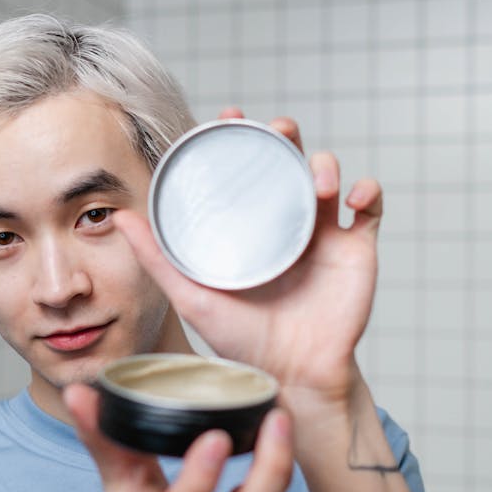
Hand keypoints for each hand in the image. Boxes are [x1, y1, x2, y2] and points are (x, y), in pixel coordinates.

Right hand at [64, 384, 293, 491]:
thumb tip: (77, 392)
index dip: (200, 478)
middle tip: (275, 420)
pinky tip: (283, 433)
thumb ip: (100, 436)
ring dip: (280, 469)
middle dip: (264, 474)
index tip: (215, 436)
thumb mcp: (114, 483)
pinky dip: (280, 473)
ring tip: (283, 420)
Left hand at [114, 113, 382, 405]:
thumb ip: (158, 258)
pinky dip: (367, 190)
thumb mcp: (193, 296)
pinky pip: (370, 207)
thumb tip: (121, 217)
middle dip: (284, 134)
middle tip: (276, 129)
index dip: (239, 135)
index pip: (243, 167)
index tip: (230, 114)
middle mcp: (284, 221)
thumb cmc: (242, 342)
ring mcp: (322, 232)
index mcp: (249, 225)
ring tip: (318, 181)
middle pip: (288, 159)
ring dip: (325, 163)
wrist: (292, 376)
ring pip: (328, 175)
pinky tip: (352, 197)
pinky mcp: (356, 248)